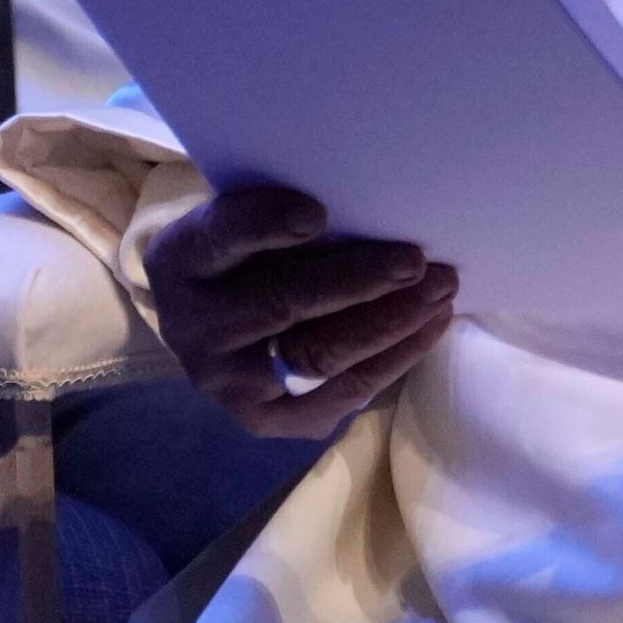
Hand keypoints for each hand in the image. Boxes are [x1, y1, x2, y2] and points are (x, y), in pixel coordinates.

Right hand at [144, 186, 456, 441]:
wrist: (212, 325)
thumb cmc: (247, 254)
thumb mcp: (244, 220)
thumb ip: (285, 212)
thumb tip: (376, 202)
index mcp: (183, 260)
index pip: (221, 237)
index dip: (266, 225)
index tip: (317, 214)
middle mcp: (196, 327)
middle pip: (281, 303)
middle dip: (357, 280)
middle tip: (415, 260)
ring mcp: (228, 382)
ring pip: (317, 356)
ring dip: (390, 322)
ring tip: (440, 289)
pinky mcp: (266, 420)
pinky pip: (341, 393)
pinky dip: (396, 357)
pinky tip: (431, 324)